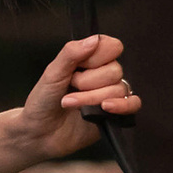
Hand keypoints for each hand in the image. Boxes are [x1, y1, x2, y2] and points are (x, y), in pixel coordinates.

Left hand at [17, 33, 141, 157]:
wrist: (39, 133)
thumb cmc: (42, 102)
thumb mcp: (52, 73)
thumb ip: (72, 53)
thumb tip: (94, 39)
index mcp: (90, 60)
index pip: (112, 46)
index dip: (97, 56)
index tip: (79, 66)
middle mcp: (103, 76)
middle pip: (115, 70)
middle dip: (88, 82)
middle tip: (70, 87)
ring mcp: (110, 95)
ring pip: (119, 88)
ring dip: (91, 97)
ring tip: (71, 103)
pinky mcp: (115, 115)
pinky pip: (133, 105)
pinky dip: (122, 105)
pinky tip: (105, 107)